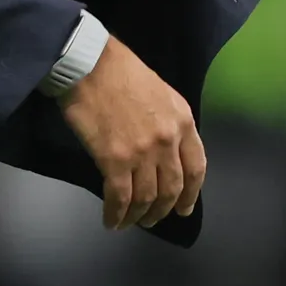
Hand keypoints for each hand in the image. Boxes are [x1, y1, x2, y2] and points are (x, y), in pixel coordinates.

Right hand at [58, 37, 206, 229]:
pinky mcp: (115, 160)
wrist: (89, 64)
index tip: (183, 208)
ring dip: (138, 216)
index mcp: (183, 121)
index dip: (190, 194)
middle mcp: (168, 140)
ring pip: (147, 198)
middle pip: (171, 188)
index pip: (196, 168)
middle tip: (151, 220)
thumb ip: (169, 123)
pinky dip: (116, 214)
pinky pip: (120, 198)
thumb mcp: (161, 93)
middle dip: (162, 210)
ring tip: (129, 222)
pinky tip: (111, 221)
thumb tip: (165, 152)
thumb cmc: (120, 72)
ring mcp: (143, 152)